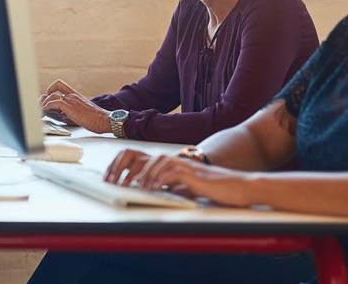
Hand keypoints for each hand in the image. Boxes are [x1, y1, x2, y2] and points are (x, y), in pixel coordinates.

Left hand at [41, 86, 109, 133]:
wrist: (106, 120)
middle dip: (46, 95)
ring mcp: (72, 100)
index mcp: (76, 95)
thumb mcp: (82, 111)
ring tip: (42, 110)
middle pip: (55, 87)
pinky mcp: (70, 107)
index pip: (60, 85)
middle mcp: (73, 95)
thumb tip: (62, 115)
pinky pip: (54, 103)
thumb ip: (72, 110)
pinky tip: (46, 111)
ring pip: (52, 95)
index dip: (51, 89)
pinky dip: (47, 106)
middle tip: (42, 104)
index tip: (48, 97)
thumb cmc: (96, 119)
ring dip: (44, 102)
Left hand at [105, 149, 253, 206]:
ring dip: (140, 175)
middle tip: (111, 182)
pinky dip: (160, 180)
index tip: (108, 177)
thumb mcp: (184, 188)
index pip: (137, 157)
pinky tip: (152, 190)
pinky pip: (172, 173)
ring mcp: (183, 165)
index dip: (120, 164)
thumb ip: (169, 187)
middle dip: (122, 168)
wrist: (238, 187)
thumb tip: (152, 192)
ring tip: (129, 187)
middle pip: (140, 155)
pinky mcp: (194, 174)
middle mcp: (173, 160)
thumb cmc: (214, 188)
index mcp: (168, 163)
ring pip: (155, 162)